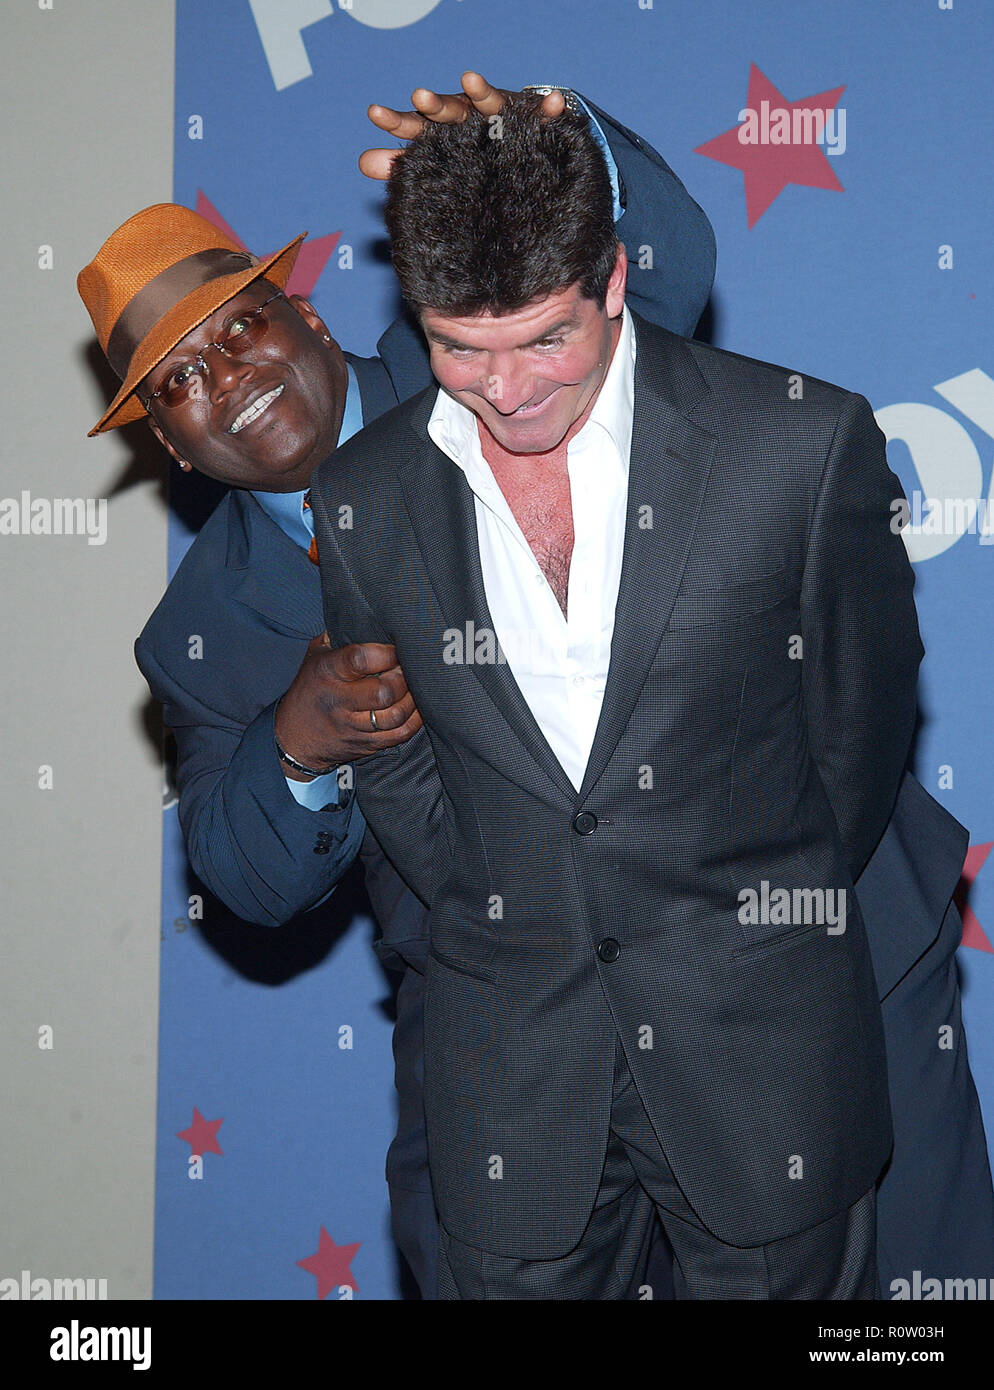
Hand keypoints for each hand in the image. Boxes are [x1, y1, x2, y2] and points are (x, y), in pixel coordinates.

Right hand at [275, 635, 422, 778]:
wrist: (292, 737)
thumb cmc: (310, 687)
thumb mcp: (315, 654)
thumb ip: (338, 633)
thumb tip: (366, 610)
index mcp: (326, 672)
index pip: (360, 659)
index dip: (386, 653)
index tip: (396, 649)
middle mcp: (338, 701)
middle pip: (383, 691)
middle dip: (403, 678)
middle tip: (411, 669)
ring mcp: (352, 726)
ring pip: (394, 716)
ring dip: (412, 700)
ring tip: (416, 688)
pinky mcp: (364, 745)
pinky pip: (399, 735)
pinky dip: (414, 721)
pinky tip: (417, 708)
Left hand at [359, 70, 565, 179]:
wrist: (520, 146)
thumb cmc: (473, 154)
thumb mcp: (438, 162)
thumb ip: (403, 165)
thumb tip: (363, 163)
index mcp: (443, 130)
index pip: (416, 126)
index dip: (396, 122)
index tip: (374, 115)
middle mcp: (469, 116)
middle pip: (449, 109)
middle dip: (435, 103)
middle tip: (419, 98)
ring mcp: (501, 115)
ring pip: (490, 102)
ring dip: (481, 90)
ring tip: (471, 79)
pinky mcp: (533, 119)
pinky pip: (541, 113)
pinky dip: (546, 107)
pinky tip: (551, 105)